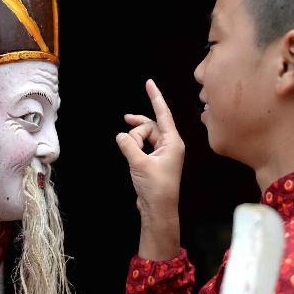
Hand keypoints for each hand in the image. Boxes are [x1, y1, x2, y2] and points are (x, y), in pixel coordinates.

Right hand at [116, 79, 183, 260]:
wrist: (158, 210)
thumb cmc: (156, 188)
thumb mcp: (139, 164)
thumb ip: (129, 146)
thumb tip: (121, 135)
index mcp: (173, 142)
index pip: (163, 114)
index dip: (155, 97)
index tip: (149, 83)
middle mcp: (170, 145)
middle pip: (149, 126)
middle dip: (136, 132)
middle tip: (129, 146)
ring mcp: (163, 153)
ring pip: (144, 136)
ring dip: (133, 143)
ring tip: (131, 158)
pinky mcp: (155, 160)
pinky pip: (142, 146)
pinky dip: (134, 148)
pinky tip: (129, 154)